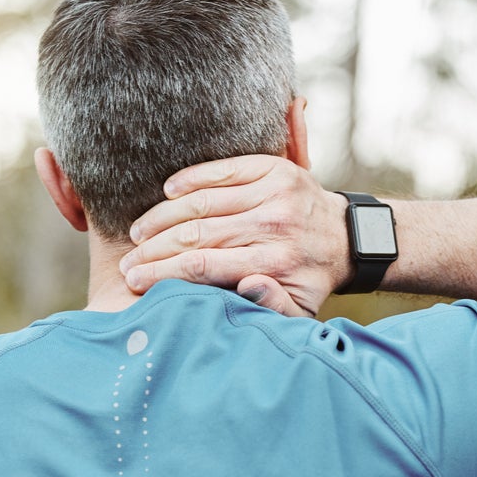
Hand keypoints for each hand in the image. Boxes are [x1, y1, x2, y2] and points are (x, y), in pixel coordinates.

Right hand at [119, 155, 350, 316]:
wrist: (347, 237)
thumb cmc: (310, 280)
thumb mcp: (300, 309)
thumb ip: (271, 307)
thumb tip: (245, 288)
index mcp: (277, 262)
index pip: (206, 266)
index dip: (164, 273)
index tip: (135, 281)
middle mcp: (275, 224)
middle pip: (197, 234)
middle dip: (154, 250)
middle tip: (128, 262)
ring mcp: (275, 191)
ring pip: (203, 201)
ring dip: (162, 216)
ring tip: (138, 232)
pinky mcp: (275, 167)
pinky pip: (223, 169)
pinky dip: (190, 179)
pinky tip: (167, 193)